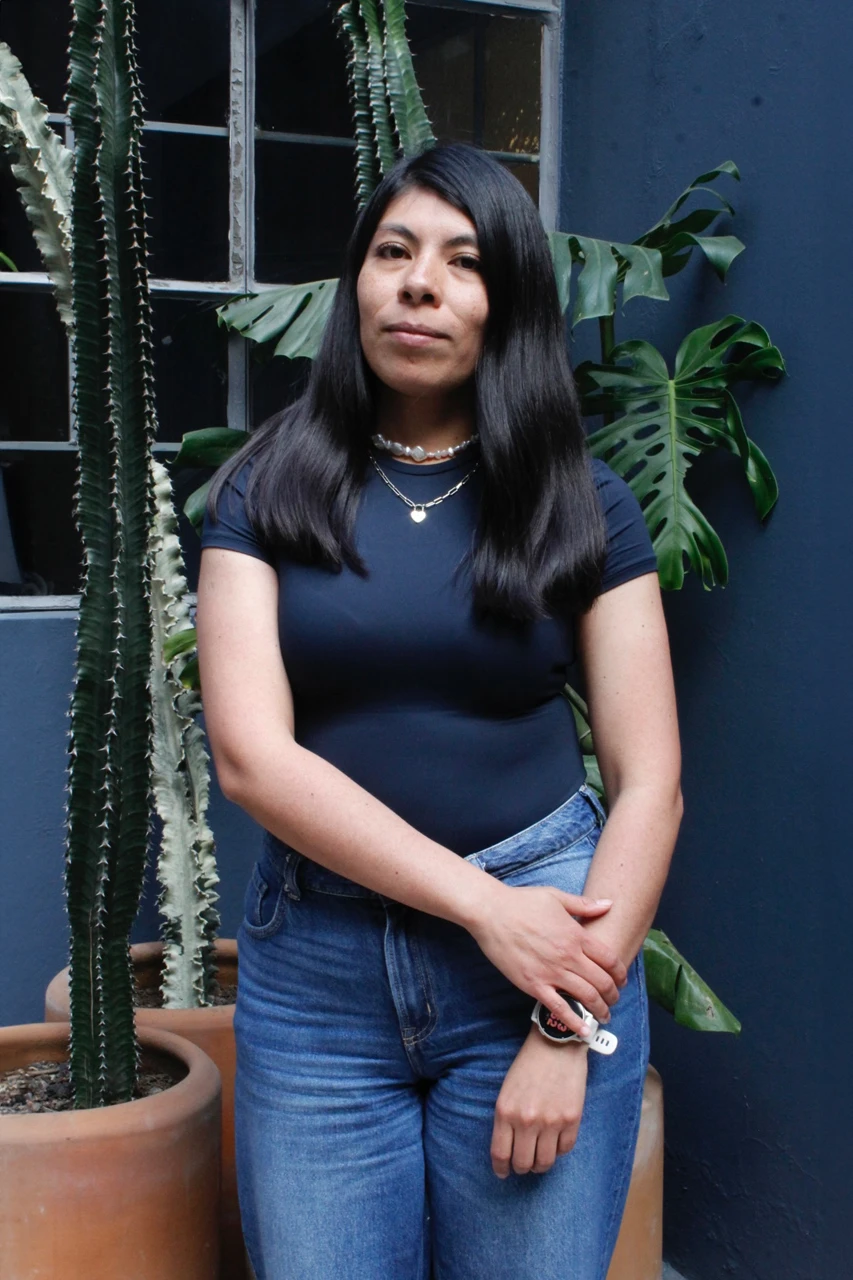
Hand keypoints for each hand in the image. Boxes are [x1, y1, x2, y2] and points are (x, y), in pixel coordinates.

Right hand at [468, 882, 626, 1034]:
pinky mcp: (533, 985)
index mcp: (576, 935)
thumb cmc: (522, 902)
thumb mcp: (556, 897)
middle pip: (602, 981)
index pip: (609, 959)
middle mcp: (568, 956)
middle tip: (614, 999)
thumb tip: (608, 904)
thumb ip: (584, 904)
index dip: (620, 972)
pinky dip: (574, 1022)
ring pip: (586, 997)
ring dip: (600, 1009)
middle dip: (613, 994)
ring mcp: (551, 972)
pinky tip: (584, 1031)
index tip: (622, 979)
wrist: (491, 913)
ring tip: (604, 1015)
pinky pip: (558, 1008)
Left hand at [491, 1028, 588, 1176]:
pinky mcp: (571, 1120)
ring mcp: (550, 1122)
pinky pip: (565, 1150)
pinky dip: (559, 1150)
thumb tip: (508, 1148)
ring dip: (541, 1164)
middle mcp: (527, 1120)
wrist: (556, 1044)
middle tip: (524, 1164)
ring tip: (540, 1157)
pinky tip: (555, 1142)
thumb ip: (507, 1119)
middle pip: (523, 1163)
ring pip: (544, 1162)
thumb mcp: (507, 1090)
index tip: (503, 1173)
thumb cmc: (528, 1065)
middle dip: (522, 1167)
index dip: (501, 1169)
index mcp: (506, 1112)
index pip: (501, 1154)